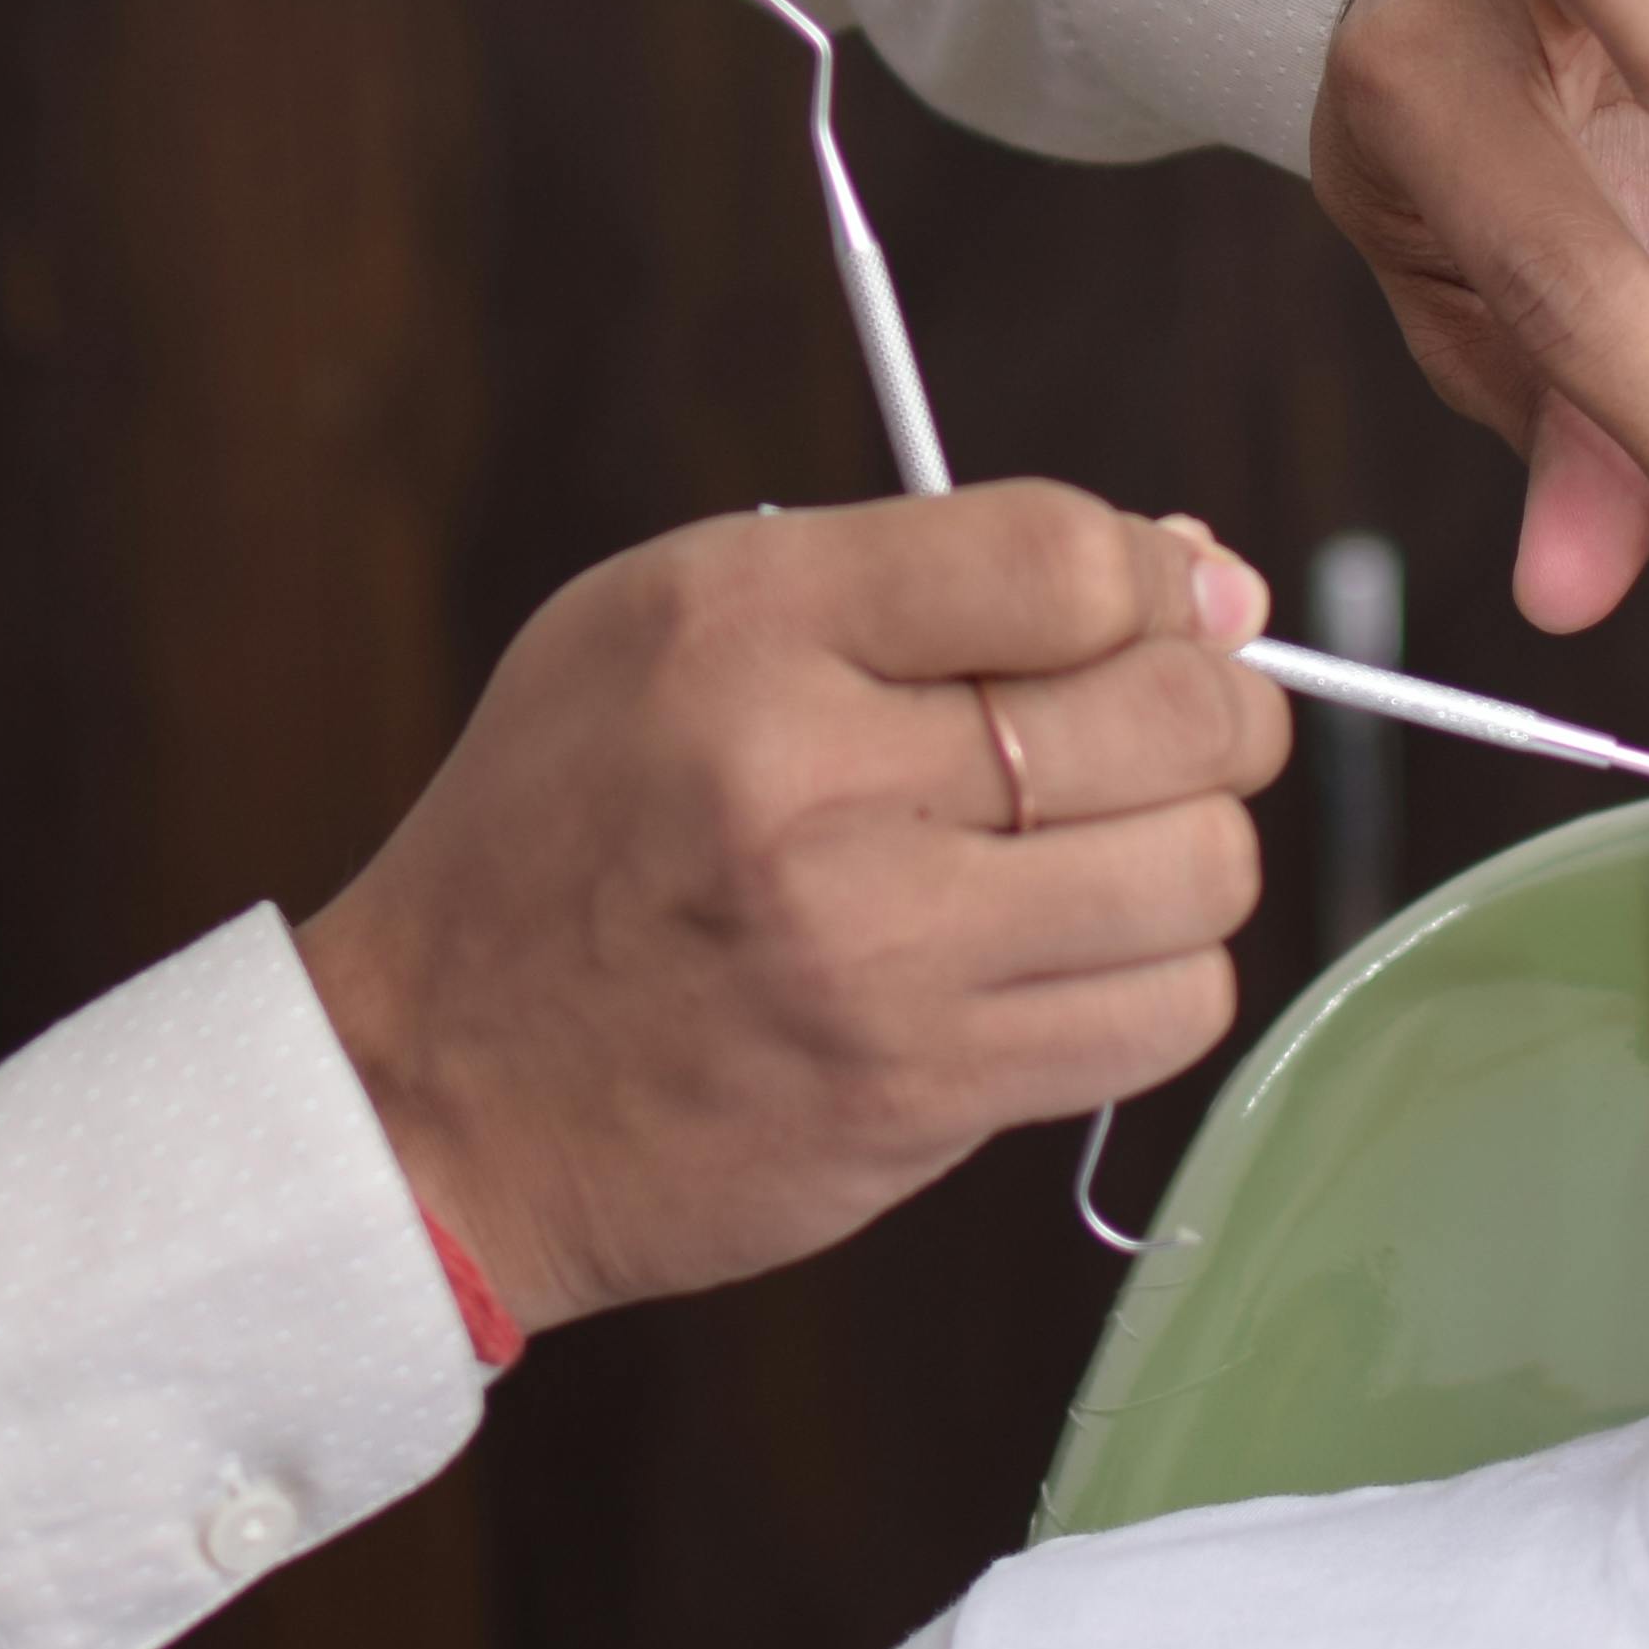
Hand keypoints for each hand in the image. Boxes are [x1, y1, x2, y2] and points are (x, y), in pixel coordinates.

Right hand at [293, 486, 1283, 1334]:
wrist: (433, 1092)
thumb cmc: (564, 835)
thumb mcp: (672, 624)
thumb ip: (921, 575)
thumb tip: (1195, 569)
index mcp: (745, 624)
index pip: (1061, 556)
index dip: (1162, 575)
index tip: (1172, 601)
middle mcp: (813, 780)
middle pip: (1171, 711)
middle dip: (1216, 708)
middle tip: (1177, 726)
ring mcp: (875, 951)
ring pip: (1201, 870)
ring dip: (1191, 852)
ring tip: (1108, 850)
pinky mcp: (920, 1092)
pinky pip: (1166, 1015)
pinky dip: (1156, 979)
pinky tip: (1075, 957)